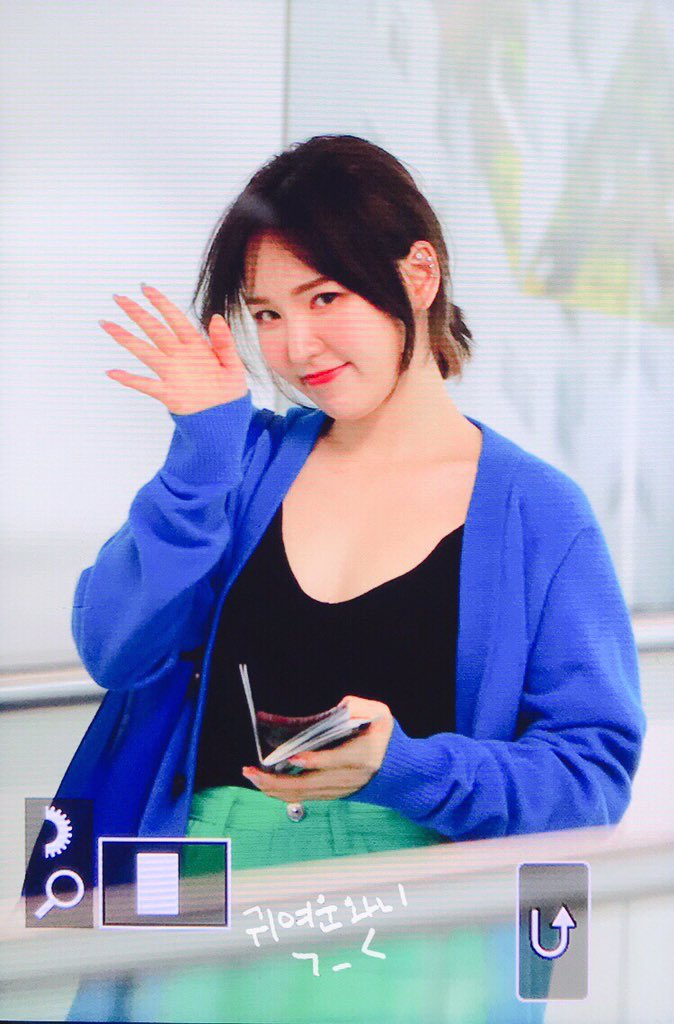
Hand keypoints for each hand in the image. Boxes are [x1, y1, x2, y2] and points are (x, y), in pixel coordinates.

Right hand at [101, 284, 247, 413]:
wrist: (226, 417)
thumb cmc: (230, 390)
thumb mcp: (234, 364)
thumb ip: (224, 342)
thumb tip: (217, 317)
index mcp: (196, 346)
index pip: (176, 320)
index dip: (161, 303)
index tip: (146, 288)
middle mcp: (180, 356)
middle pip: (155, 330)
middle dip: (137, 314)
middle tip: (119, 298)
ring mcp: (172, 373)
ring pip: (145, 352)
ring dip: (126, 338)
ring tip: (108, 325)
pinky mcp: (169, 393)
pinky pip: (146, 385)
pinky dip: (129, 379)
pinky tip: (112, 372)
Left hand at [242, 695, 394, 801]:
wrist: (396, 768)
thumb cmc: (383, 735)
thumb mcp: (380, 715)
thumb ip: (361, 707)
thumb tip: (341, 707)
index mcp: (363, 758)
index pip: (336, 762)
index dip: (315, 761)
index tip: (293, 756)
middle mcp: (349, 779)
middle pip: (310, 784)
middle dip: (278, 781)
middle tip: (253, 771)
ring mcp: (339, 790)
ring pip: (303, 794)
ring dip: (274, 788)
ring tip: (252, 776)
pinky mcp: (332, 795)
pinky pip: (303, 798)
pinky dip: (282, 793)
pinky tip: (265, 785)